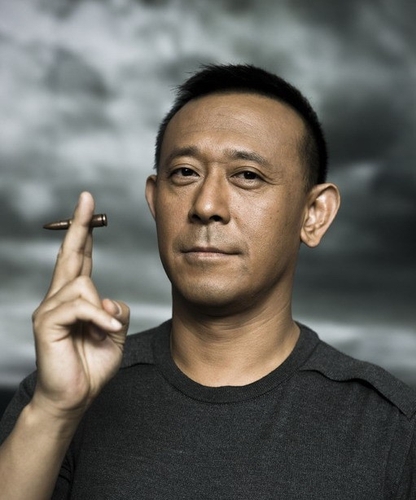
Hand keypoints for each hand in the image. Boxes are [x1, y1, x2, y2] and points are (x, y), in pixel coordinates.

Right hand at [31, 192, 129, 419]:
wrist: (74, 397)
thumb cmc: (92, 364)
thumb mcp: (114, 333)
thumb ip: (116, 311)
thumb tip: (110, 300)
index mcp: (76, 297)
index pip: (80, 258)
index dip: (85, 233)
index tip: (90, 208)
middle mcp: (60, 297)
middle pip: (70, 253)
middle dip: (79, 225)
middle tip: (86, 199)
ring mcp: (50, 308)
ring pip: (81, 283)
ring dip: (100, 307)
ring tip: (106, 329)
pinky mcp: (47, 323)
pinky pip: (78, 305)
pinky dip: (97, 317)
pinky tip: (106, 330)